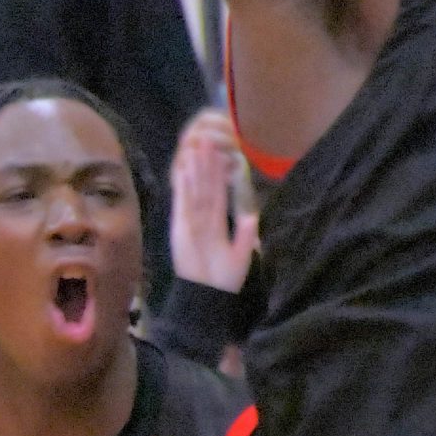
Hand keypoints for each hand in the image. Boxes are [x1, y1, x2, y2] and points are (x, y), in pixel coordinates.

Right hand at [170, 107, 260, 291]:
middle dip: (206, 164)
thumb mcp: (242, 255)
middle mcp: (203, 218)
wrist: (207, 294)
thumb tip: (254, 216)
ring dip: (195, 169)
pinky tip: (182, 169)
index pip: (218, 193)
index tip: (221, 155)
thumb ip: (246, 234)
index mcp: (217, 224)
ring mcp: (190, 220)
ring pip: (194, 189)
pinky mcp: (180, 225)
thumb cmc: (224, 279)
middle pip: (205, 186)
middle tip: (206, 140)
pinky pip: (183, 202)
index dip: (218, 175)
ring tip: (195, 147)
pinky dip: (183, 186)